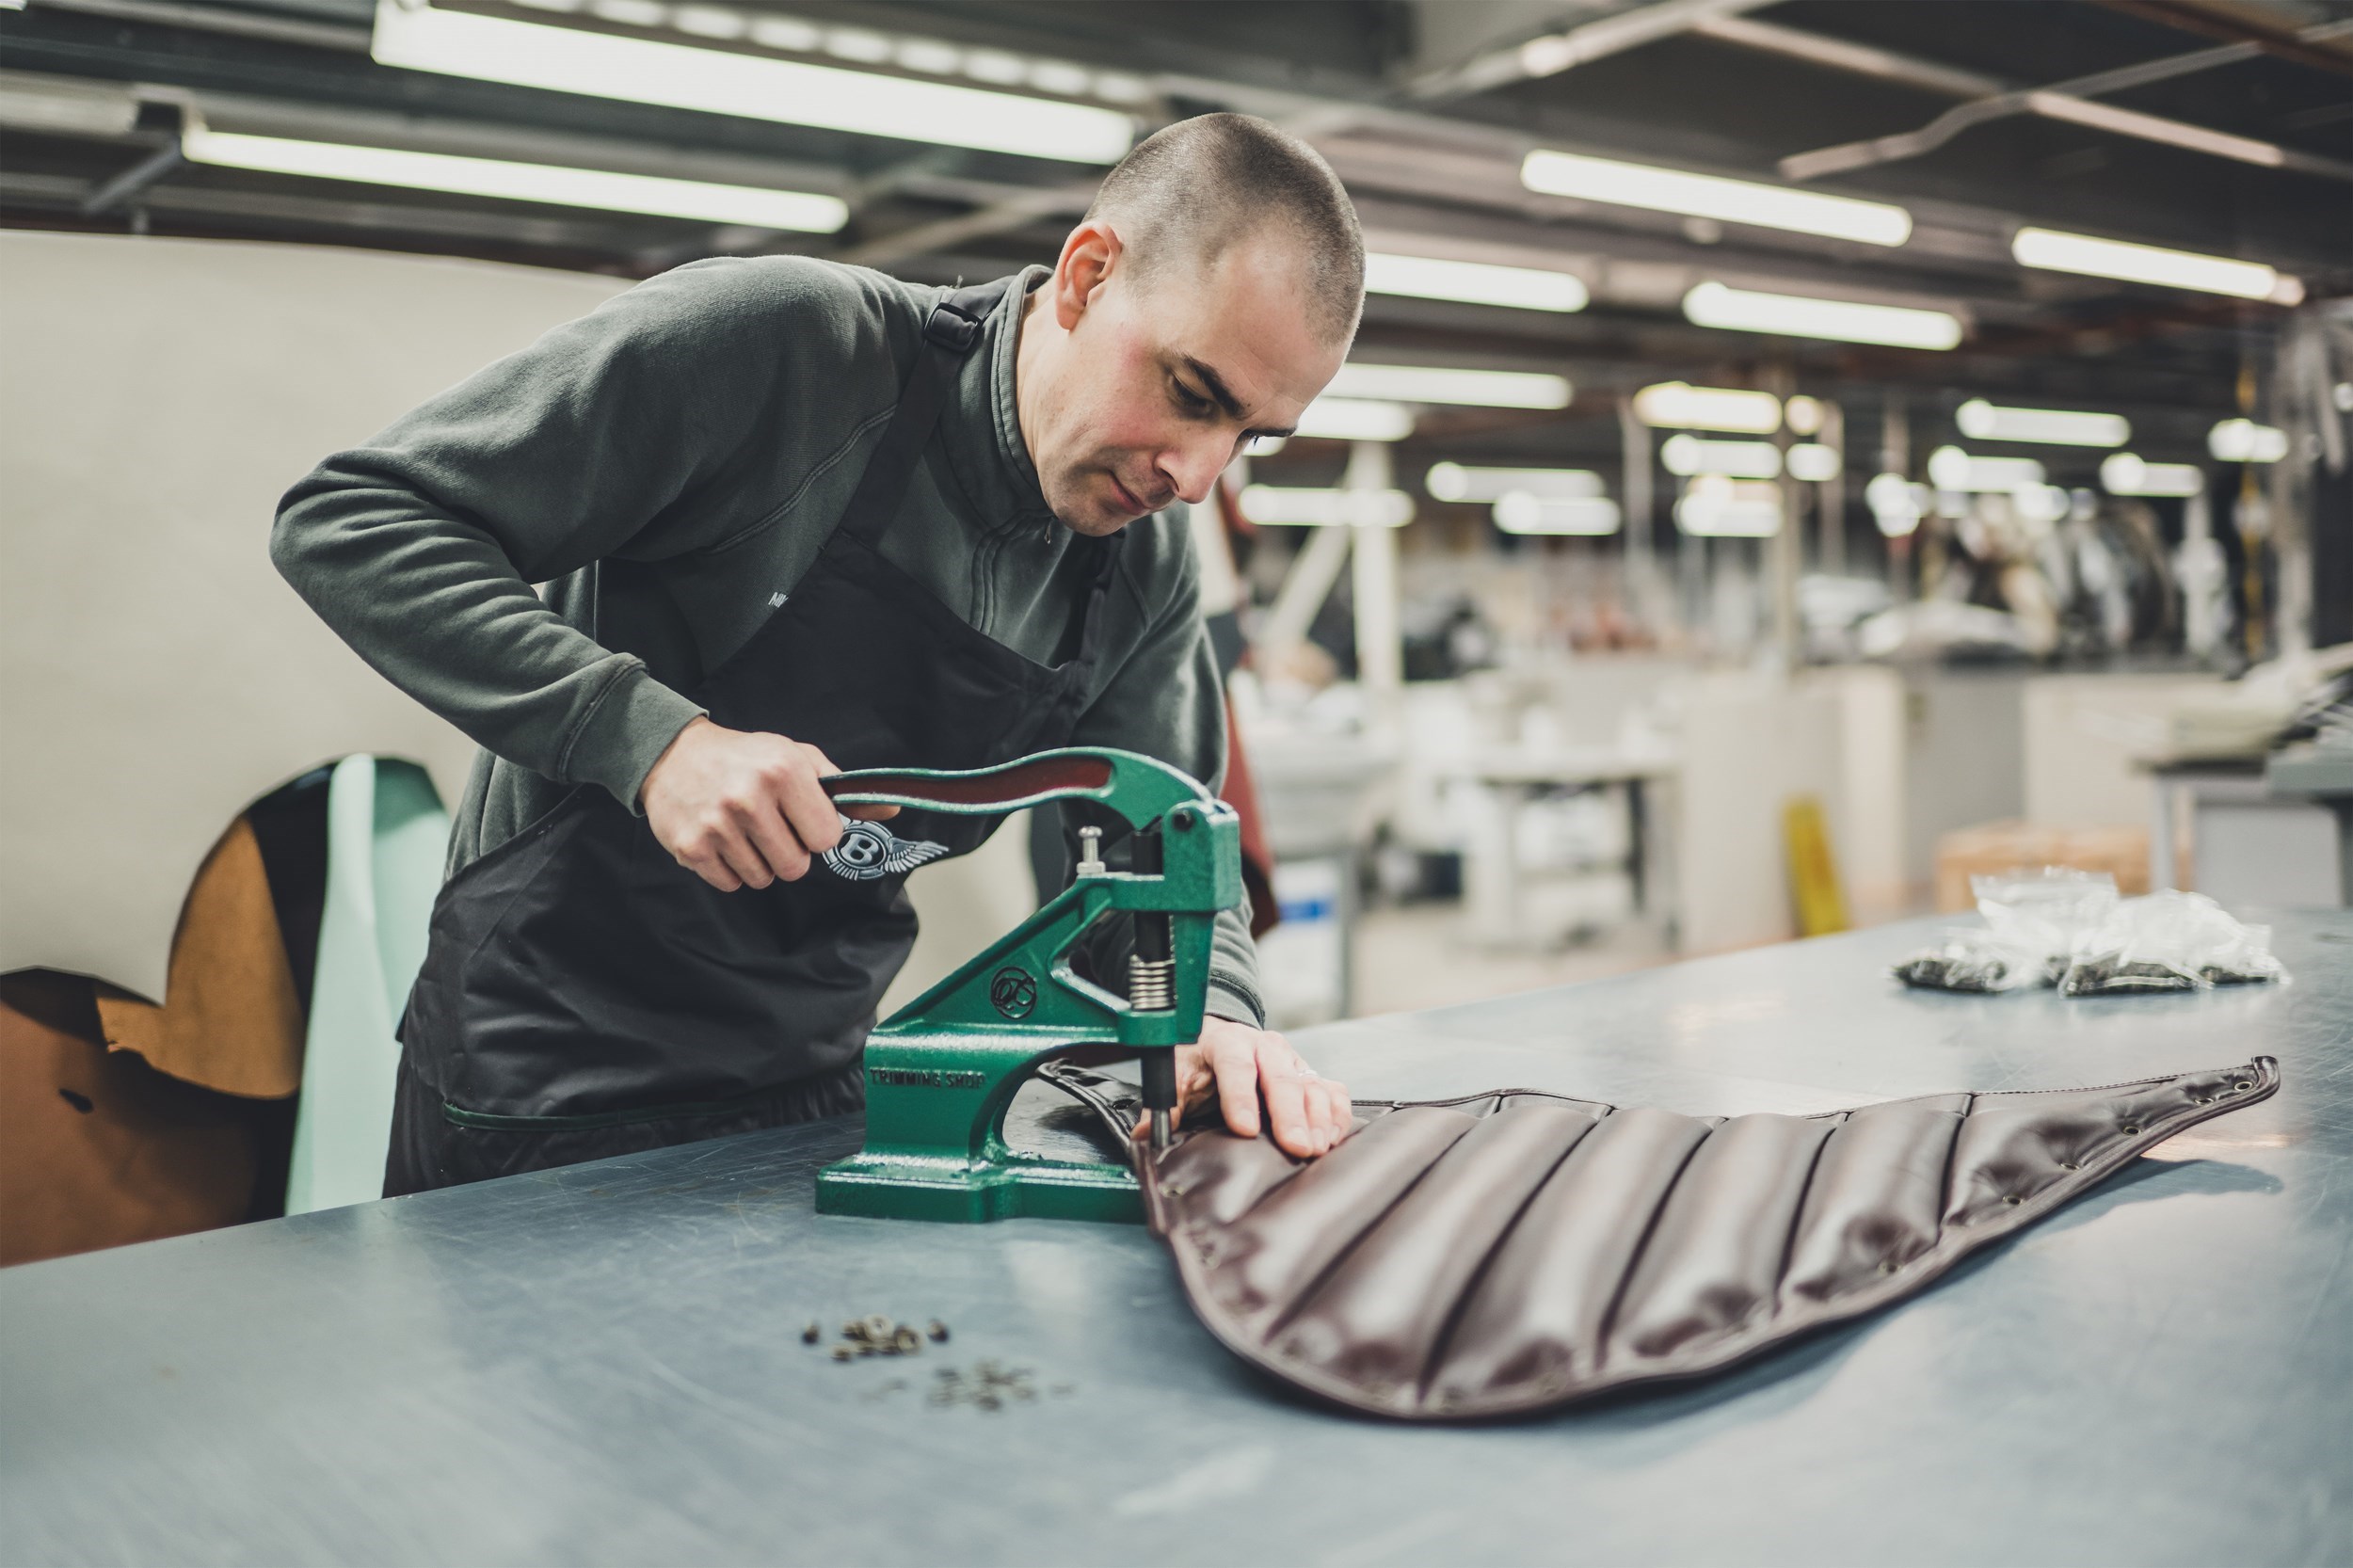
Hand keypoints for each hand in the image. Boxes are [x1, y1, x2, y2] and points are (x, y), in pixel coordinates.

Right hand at [640, 717, 895, 890]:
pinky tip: (722, 840)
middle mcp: (749, 797)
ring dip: (759, 862)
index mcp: (783, 771)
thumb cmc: (746, 758)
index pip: (827, 837)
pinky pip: (731, 884)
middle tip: (771, 828)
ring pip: (763, 879)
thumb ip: (843, 790)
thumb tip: (892, 811)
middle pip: (796, 866)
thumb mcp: (796, 758)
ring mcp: (717, 825)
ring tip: (744, 831)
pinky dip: (730, 869)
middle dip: (789, 852)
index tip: (801, 820)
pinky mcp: (691, 847)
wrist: (672, 753)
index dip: (817, 833)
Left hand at [1136, 1016, 1351, 1157]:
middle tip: (1295, 1146)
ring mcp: (1291, 1060)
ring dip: (1317, 1117)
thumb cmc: (1200, 1059)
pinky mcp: (1310, 1074)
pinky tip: (1331, 1139)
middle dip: (1289, 1114)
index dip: (1240, 1096)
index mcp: (1226, 1043)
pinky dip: (1336, 1114)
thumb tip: (1146, 1137)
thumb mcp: (1177, 1075)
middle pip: (1281, 1077)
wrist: (1222, 1037)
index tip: (1244, 1128)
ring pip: (1311, 1084)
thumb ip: (1166, 1105)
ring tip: (1315, 1148)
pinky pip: (1332, 1091)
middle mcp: (1264, 1047)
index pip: (1235, 1065)